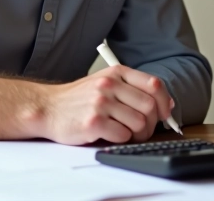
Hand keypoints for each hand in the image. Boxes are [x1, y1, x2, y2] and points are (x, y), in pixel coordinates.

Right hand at [38, 65, 173, 144]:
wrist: (47, 108)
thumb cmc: (79, 99)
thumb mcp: (105, 83)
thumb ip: (133, 89)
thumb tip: (166, 103)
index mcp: (117, 72)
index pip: (154, 84)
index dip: (163, 102)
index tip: (163, 113)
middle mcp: (109, 84)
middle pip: (149, 106)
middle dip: (151, 123)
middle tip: (143, 130)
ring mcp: (101, 103)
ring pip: (139, 122)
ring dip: (137, 134)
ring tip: (126, 134)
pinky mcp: (93, 122)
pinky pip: (122, 135)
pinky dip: (122, 139)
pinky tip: (111, 135)